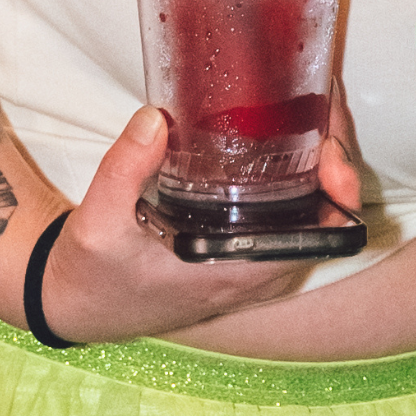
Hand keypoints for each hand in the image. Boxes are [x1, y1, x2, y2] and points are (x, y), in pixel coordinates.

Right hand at [32, 105, 370, 344]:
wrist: (79, 306)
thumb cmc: (92, 272)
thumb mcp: (97, 223)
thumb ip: (124, 170)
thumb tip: (156, 117)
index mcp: (231, 271)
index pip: (314, 237)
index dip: (336, 192)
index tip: (332, 149)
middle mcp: (254, 277)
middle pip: (324, 221)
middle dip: (333, 165)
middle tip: (325, 110)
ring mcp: (252, 273)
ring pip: (311, 222)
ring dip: (320, 173)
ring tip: (314, 117)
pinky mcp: (242, 263)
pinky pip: (290, 226)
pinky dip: (300, 187)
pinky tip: (289, 147)